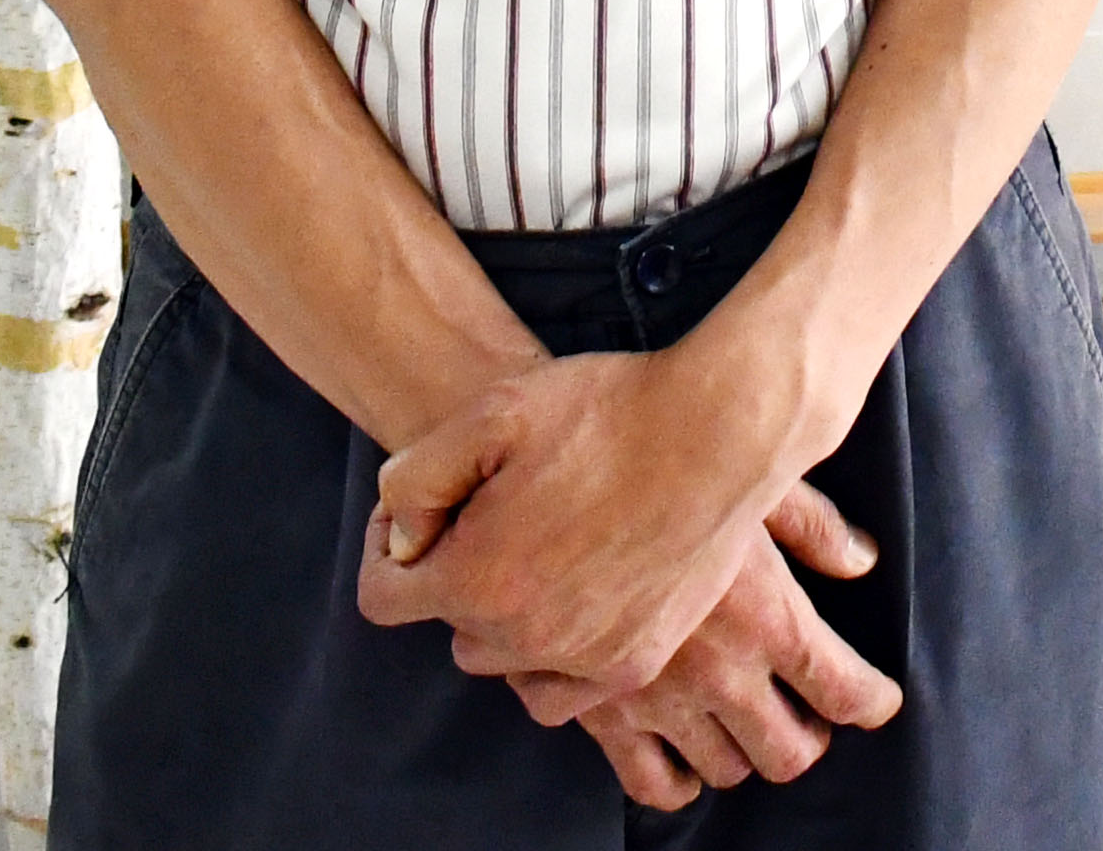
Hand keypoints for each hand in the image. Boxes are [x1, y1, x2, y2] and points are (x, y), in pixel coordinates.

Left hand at [358, 344, 817, 691]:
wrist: (719, 431)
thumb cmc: (607, 412)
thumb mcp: (489, 414)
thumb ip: (415, 479)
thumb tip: (406, 538)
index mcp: (476, 576)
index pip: (382, 597)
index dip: (391, 545)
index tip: (429, 511)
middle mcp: (524, 634)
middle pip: (449, 627)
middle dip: (459, 577)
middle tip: (501, 518)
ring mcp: (583, 658)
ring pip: (504, 663)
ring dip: (507, 619)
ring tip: (544, 554)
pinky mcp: (633, 664)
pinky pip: (560, 691)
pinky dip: (555, 655)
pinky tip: (576, 596)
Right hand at [558, 519, 903, 805]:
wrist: (562, 490)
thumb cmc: (667, 472)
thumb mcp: (755, 485)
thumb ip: (814, 528)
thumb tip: (860, 559)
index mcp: (771, 619)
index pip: (846, 692)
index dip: (873, 703)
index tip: (878, 700)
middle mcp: (724, 674)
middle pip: (791, 752)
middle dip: (808, 737)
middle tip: (806, 713)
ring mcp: (663, 702)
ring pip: (728, 770)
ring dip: (745, 753)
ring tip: (745, 723)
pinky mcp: (607, 714)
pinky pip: (652, 784)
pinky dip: (677, 781)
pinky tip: (686, 755)